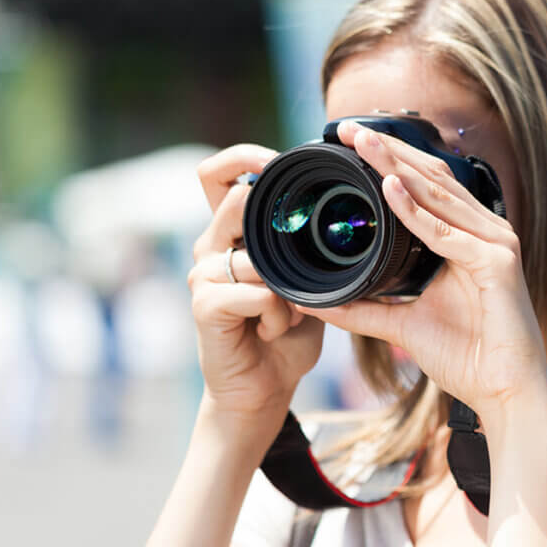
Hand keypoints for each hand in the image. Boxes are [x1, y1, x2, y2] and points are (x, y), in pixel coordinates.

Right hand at [188, 144, 323, 437]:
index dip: (246, 157)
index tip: (280, 162)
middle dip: (279, 224)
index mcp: (231, 235)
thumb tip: (342, 210)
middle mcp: (209, 247)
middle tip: (301, 260)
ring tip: (291, 312)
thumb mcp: (305, 281)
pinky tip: (275, 329)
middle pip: (234, 199)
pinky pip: (258, 293)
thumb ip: (307, 247)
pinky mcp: (205, 306)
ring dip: (288, 286)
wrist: (263, 389)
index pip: (218, 174)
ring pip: (258, 253)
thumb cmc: (286, 334)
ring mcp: (203, 275)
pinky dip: (279, 313)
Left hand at [301, 123, 546, 421]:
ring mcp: (495, 245)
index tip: (349, 143)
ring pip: (438, 197)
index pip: (427, 186)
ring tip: (362, 143)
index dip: (390, 161)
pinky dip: (416, 212)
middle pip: (432, 179)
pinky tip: (389, 190)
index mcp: (468, 238)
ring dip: (396, 167)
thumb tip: (316, 302)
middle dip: (388, 151)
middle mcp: (486, 232)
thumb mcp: (404, 325)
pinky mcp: (499, 264)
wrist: (506, 393)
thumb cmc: (468, 357)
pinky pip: (447, 234)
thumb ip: (364, 309)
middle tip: (347, 128)